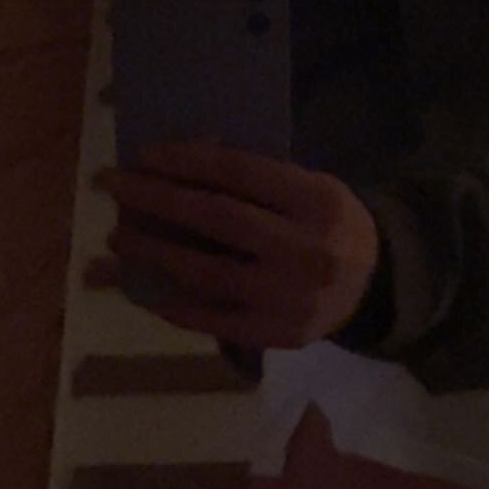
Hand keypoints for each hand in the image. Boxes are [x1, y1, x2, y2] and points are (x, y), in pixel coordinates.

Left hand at [94, 142, 382, 350]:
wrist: (375, 287)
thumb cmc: (328, 226)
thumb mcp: (310, 188)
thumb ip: (257, 179)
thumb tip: (178, 163)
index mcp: (317, 200)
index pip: (240, 172)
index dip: (187, 161)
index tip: (143, 154)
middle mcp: (306, 249)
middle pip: (218, 218)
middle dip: (157, 199)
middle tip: (113, 186)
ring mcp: (291, 297)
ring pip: (207, 272)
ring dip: (154, 253)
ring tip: (117, 239)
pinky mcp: (279, 334)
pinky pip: (215, 320)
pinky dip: (177, 304)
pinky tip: (149, 288)